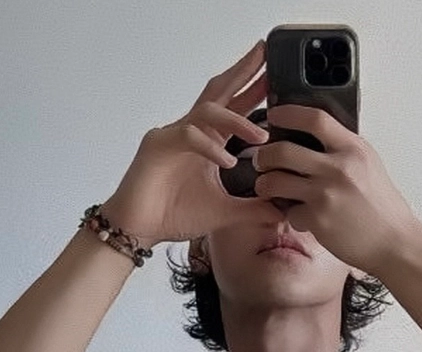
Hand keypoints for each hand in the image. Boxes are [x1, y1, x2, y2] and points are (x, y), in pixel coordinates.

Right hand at [102, 41, 280, 244]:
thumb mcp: (225, 213)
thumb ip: (252, 210)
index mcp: (207, 141)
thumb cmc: (173, 215)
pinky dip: (210, 147)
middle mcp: (191, 131)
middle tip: (265, 52)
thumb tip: (281, 214)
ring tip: (261, 136)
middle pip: (219, 92)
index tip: (277, 74)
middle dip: (243, 73)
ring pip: (208, 111)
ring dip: (236, 120)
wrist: (140, 229)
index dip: (254, 89)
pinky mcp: (158, 144)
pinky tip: (228, 163)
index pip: (234, 107)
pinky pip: (188, 135)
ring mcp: (173, 134)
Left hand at [251, 103, 418, 275]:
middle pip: (283, 150)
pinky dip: (291, 216)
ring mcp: (325, 195)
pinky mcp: (317, 220)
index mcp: (353, 149)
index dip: (288, 113)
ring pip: (275, 181)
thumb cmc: (382, 207)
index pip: (314, 119)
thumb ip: (344, 149)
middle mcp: (338, 168)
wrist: (393, 242)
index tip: (275, 115)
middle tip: (261, 160)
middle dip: (264, 155)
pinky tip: (301, 217)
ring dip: (265, 184)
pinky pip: (289, 212)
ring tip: (268, 187)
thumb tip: (317, 137)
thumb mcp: (369, 165)